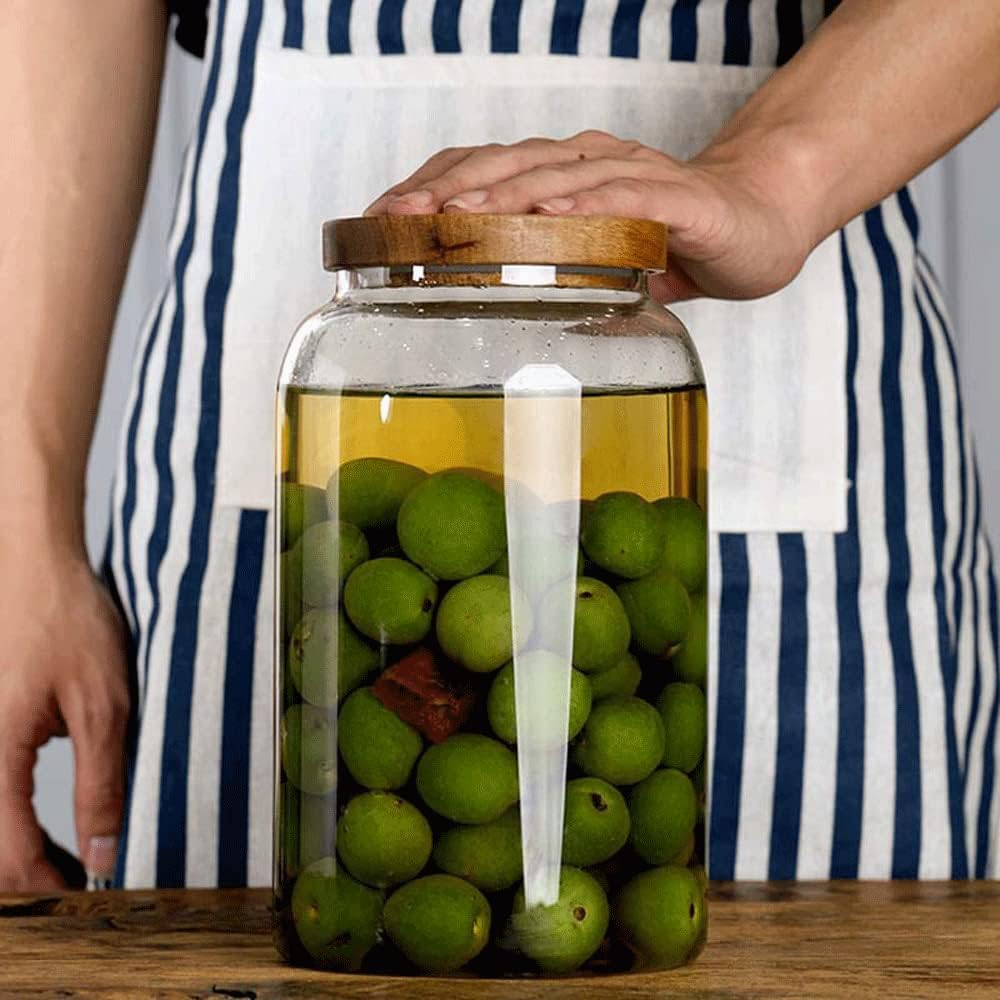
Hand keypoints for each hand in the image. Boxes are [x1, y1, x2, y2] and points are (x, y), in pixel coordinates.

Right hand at [0, 546, 129, 890]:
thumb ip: (102, 780)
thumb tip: (103, 851)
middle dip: (38, 877)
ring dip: (29, 853)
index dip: (52, 889)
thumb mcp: (104, 703)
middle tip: (89, 884)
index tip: (91, 901)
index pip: (12, 854)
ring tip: (81, 862)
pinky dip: (21, 823)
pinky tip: (62, 829)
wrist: (33, 566)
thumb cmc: (68, 622)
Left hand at [365, 130, 813, 303]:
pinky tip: (552, 219)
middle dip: (447, 189)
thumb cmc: (677, 239)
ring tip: (457, 214)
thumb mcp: (599, 264)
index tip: (378, 223)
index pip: (483, 172)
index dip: (429, 190)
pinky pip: (628, 195)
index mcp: (563, 178)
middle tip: (398, 219)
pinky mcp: (677, 197)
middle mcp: (589, 165)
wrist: (763, 220)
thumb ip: (555, 280)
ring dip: (504, 193)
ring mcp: (632, 175)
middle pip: (506, 164)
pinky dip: (588, 205)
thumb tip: (503, 322)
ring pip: (558, 175)